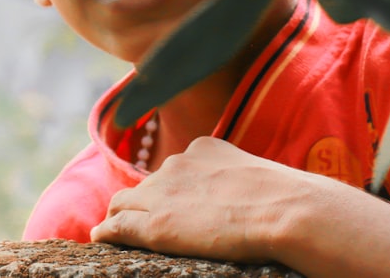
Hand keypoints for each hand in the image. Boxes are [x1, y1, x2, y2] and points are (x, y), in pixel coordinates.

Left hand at [90, 136, 314, 263]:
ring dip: (119, 216)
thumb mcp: (259, 176)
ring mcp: (162, 194)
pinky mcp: (155, 225)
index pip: (173, 170)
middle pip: (145, 186)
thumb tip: (248, 196)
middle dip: (139, 202)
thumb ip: (240, 181)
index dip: (167, 189)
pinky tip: (100, 239)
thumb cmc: (289, 200)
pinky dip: (106, 232)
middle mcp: (177, 165)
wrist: (286, 210)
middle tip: (134, 221)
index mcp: (203, 149)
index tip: (169, 203)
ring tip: (114, 231)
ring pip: (124, 202)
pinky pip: (117, 226)